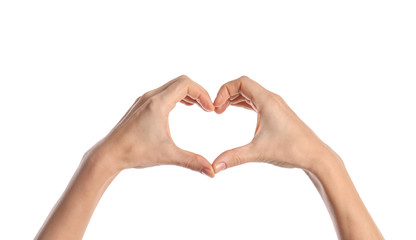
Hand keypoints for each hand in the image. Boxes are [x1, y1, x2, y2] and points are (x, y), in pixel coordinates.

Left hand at [86, 75, 214, 176]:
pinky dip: (177, 96)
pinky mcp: (141, 105)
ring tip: (199, 107)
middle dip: (198, 92)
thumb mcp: (167, 155)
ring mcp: (144, 99)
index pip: (186, 84)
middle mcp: (150, 97)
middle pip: (181, 81)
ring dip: (188, 93)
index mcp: (158, 104)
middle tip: (207, 108)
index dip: (202, 94)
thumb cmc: (135, 152)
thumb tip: (212, 172)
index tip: (210, 110)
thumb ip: (192, 162)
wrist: (109, 154)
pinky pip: (163, 92)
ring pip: (172, 86)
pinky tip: (183, 107)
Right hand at [211, 76, 334, 172]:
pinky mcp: (277, 113)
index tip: (216, 108)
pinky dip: (243, 103)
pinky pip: (256, 101)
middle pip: (244, 85)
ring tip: (221, 111)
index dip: (224, 91)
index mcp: (267, 101)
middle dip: (227, 94)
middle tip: (216, 111)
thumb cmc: (291, 150)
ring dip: (234, 98)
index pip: (241, 82)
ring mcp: (275, 105)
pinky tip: (235, 111)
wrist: (315, 156)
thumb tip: (214, 167)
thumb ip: (234, 157)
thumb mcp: (258, 152)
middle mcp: (272, 99)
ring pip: (250, 93)